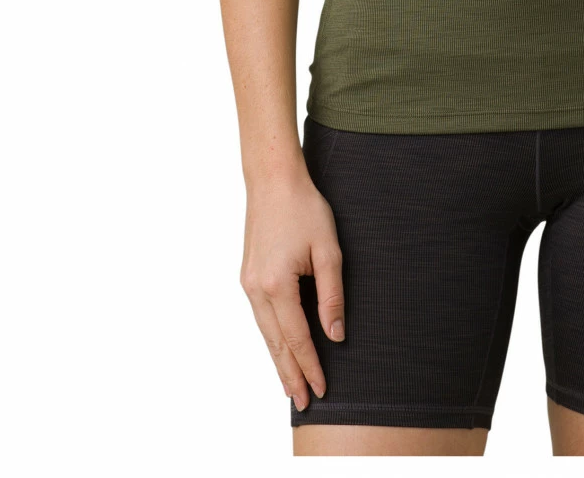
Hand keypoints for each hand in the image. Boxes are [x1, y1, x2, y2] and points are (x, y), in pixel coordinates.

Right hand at [239, 170, 345, 411]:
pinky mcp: (248, 276)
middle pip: (275, 343)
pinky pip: (260, 317)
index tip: (321, 389)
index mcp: (276, 285)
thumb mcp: (328, 250)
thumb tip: (336, 334)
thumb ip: (332, 295)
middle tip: (303, 403)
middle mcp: (256, 289)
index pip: (297, 338)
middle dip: (290, 374)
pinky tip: (279, 348)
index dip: (311, 365)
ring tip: (290, 384)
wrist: (273, 181)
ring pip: (265, 333)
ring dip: (278, 360)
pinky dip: (271, 337)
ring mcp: (248, 283)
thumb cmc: (305, 210)